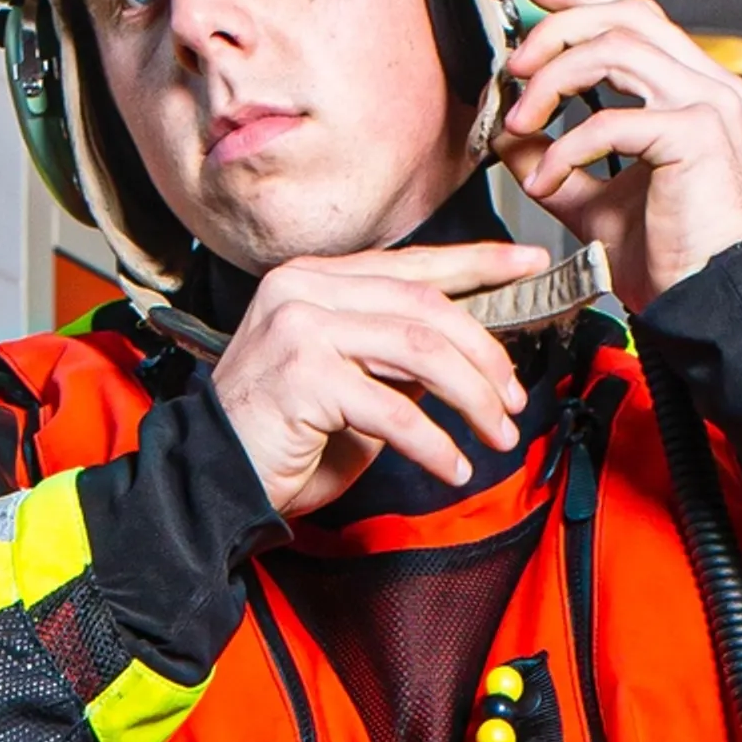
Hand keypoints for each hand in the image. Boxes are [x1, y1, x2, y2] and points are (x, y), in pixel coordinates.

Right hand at [209, 243, 544, 518]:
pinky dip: (435, 444)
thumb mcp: (352, 379)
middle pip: (426, 307)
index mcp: (317, 279)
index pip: (413, 264)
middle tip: (513, 397)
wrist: (212, 478)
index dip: (479, 263)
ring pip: (420, 351)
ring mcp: (299, 327)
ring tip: (497, 433)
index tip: (530, 264)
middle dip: (486, 354)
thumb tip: (472, 349)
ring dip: (472, 397)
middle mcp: (304, 289)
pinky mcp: (302, 376)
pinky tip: (453, 467)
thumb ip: (396, 353)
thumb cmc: (283, 435)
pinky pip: (395, 409)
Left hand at [494, 0, 741, 306]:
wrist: (709, 303)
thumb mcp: (596, 200)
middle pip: (624, 18)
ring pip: (615, 51)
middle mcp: (710, 86)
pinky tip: (548, 179)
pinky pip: (611, 121)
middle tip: (515, 68)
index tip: (537, 1)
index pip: (638, 16)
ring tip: (522, 121)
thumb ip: (556, 160)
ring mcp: (709, 105)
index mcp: (697, 89)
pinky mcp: (696, 136)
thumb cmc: (673, 258)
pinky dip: (565, 147)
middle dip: (556, 32)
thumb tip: (511, 136)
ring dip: (552, 80)